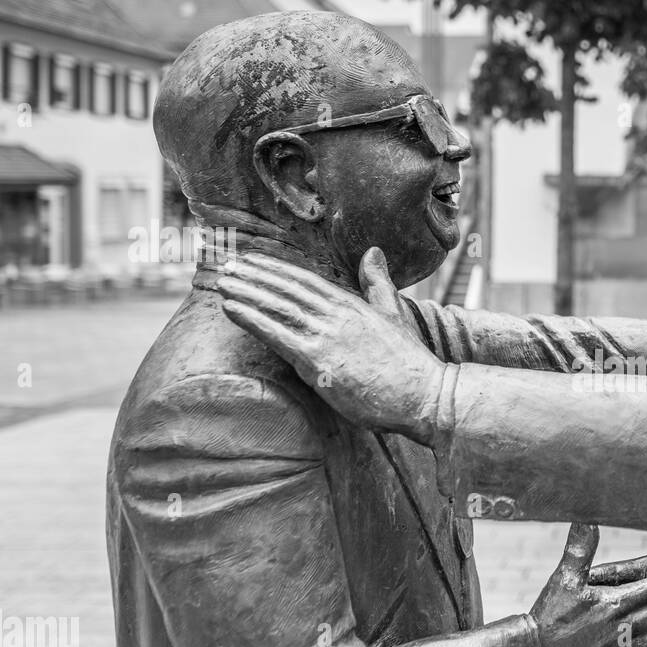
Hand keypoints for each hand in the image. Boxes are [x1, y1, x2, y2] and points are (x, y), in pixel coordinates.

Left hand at [217, 247, 444, 441]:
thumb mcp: (395, 315)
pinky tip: (230, 308)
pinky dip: (251, 318)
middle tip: (225, 264)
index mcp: (354, 305)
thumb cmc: (411, 363)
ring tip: (220, 281)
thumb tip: (372, 252)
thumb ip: (379, 284)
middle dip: (254, 275)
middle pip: (287, 288)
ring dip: (246, 291)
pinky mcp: (319, 362)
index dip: (276, 268)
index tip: (252, 259)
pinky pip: (277, 335)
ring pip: (277, 307)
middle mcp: (337, 316)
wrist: (426, 395)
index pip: (306, 280)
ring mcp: (327, 337)